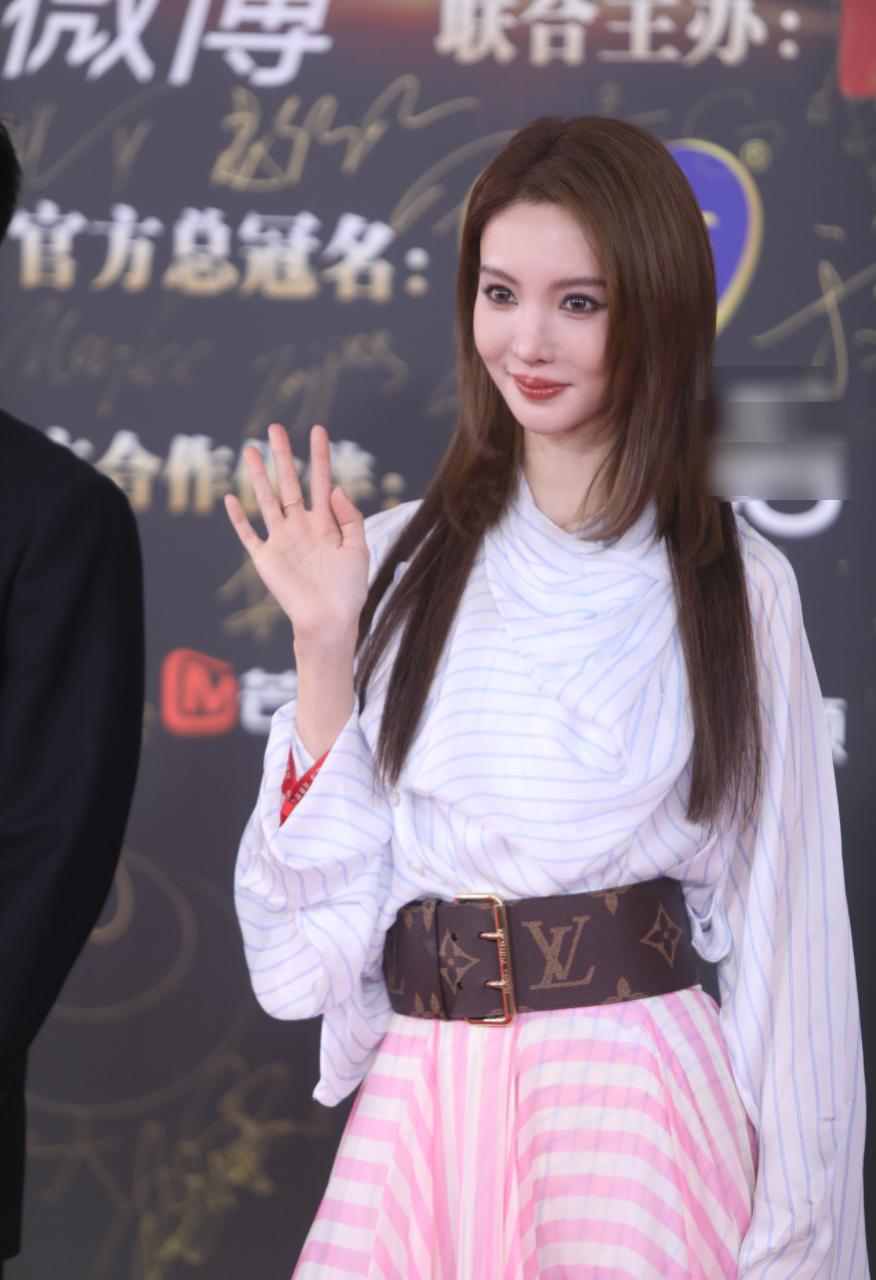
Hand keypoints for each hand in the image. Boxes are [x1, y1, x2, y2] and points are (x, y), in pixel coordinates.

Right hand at [224, 423, 368, 643]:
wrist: (330, 621)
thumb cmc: (349, 590)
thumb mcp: (358, 549)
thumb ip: (350, 517)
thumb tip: (337, 488)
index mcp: (326, 524)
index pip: (322, 482)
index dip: (320, 457)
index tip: (318, 430)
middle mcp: (301, 527)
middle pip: (289, 483)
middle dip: (283, 456)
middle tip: (275, 428)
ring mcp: (282, 541)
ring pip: (266, 500)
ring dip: (258, 475)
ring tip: (249, 449)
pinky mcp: (266, 559)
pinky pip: (248, 534)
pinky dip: (239, 518)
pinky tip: (231, 497)